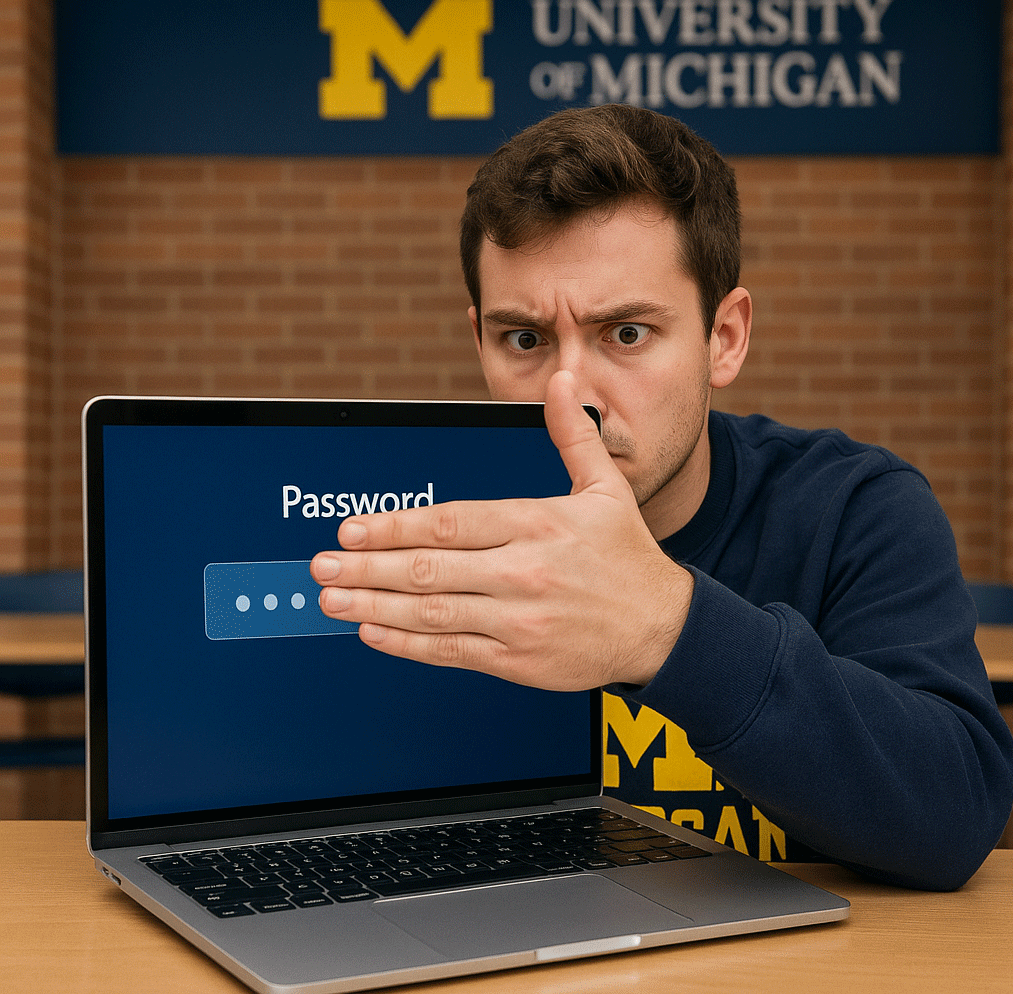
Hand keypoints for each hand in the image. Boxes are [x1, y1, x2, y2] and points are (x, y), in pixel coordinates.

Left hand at [311, 371, 692, 689]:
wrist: (661, 628)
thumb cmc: (627, 557)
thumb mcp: (606, 487)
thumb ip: (572, 434)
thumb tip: (561, 382)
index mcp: (538, 524)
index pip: (450, 523)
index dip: (393, 527)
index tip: (352, 529)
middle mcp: (524, 572)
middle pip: (428, 569)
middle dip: (366, 568)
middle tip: (321, 565)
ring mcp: (519, 620)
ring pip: (432, 613)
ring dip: (373, 606)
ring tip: (331, 598)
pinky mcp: (518, 660)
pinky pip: (452, 651)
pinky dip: (408, 644)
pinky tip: (373, 633)